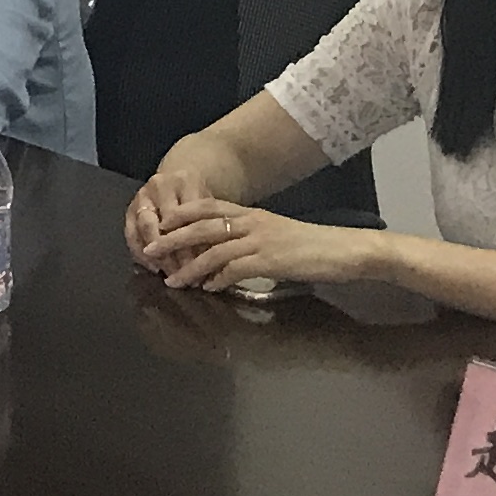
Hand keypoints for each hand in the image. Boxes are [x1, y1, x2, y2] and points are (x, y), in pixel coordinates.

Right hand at [121, 159, 226, 265]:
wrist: (181, 183)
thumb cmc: (202, 201)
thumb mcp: (212, 209)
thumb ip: (210, 230)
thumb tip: (214, 266)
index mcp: (185, 182)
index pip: (186, 215)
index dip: (191, 243)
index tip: (200, 267)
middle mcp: (160, 185)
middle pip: (166, 218)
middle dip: (170, 250)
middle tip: (181, 274)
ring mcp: (142, 195)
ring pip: (144, 226)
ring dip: (156, 253)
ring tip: (168, 274)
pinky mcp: (130, 209)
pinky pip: (130, 233)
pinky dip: (140, 253)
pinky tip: (154, 267)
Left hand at [139, 201, 391, 295]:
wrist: (344, 250)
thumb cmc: (312, 247)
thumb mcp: (277, 235)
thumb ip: (252, 240)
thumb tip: (228, 257)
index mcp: (252, 214)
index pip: (208, 206)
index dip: (181, 214)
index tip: (160, 223)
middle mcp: (252, 222)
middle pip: (202, 225)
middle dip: (172, 239)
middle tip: (150, 251)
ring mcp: (261, 240)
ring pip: (214, 250)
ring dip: (190, 266)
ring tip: (172, 280)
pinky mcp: (270, 260)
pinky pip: (235, 269)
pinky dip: (218, 279)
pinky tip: (207, 289)